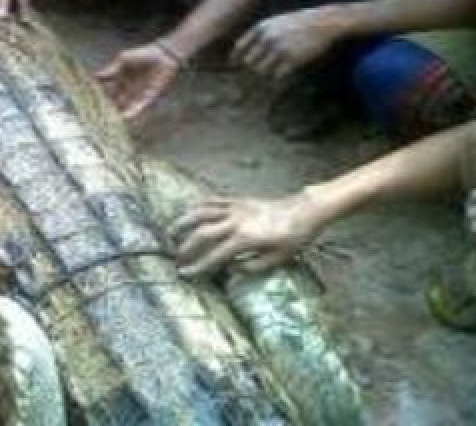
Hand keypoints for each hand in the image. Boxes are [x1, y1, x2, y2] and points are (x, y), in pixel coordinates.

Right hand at [95, 41, 182, 121]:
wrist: (162, 55)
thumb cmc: (142, 55)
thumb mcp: (122, 60)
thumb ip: (110, 70)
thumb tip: (93, 76)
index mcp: (119, 80)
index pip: (107, 92)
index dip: (99, 98)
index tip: (89, 104)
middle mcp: (128, 90)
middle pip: (116, 102)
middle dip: (108, 110)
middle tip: (98, 117)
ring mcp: (138, 94)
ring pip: (127, 107)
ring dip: (120, 114)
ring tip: (111, 121)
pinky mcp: (149, 97)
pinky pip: (140, 106)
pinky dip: (133, 112)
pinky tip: (126, 117)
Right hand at [172, 192, 321, 277]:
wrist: (305, 211)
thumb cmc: (294, 238)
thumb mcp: (278, 259)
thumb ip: (252, 267)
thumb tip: (231, 271)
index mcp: (246, 239)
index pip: (215, 255)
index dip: (198, 266)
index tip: (185, 274)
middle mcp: (236, 221)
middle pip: (202, 233)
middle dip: (186, 247)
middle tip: (177, 258)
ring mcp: (235, 208)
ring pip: (202, 212)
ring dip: (184, 222)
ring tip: (171, 231)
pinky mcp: (237, 200)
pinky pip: (212, 201)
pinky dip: (198, 207)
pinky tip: (191, 213)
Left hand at [232, 8, 342, 79]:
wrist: (325, 21)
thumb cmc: (301, 22)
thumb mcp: (277, 21)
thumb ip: (262, 33)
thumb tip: (246, 50)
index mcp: (261, 27)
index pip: (239, 46)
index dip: (236, 58)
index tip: (235, 65)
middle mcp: (267, 38)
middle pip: (249, 62)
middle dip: (252, 68)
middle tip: (257, 72)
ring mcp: (279, 49)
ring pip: (261, 71)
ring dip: (266, 73)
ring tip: (273, 71)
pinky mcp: (292, 59)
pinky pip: (276, 76)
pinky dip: (278, 77)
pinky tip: (284, 73)